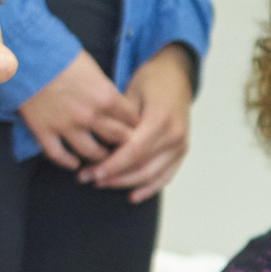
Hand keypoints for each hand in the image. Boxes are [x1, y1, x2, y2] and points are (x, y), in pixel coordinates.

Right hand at [17, 54, 137, 174]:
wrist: (27, 54)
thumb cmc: (61, 55)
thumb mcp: (93, 68)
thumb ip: (105, 89)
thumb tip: (114, 103)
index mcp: (106, 97)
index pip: (132, 119)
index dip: (134, 123)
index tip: (133, 125)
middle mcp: (90, 116)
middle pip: (117, 139)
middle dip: (123, 141)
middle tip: (123, 144)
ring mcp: (66, 126)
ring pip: (91, 153)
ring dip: (100, 157)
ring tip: (102, 157)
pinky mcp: (44, 131)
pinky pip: (59, 155)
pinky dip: (68, 162)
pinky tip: (74, 164)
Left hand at [84, 48, 193, 199]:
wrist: (177, 75)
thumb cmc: (150, 80)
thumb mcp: (131, 91)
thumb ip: (119, 120)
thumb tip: (101, 145)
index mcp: (160, 119)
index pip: (134, 151)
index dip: (112, 166)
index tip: (91, 172)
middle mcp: (174, 135)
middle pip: (142, 167)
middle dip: (113, 177)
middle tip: (89, 179)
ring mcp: (180, 145)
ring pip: (152, 175)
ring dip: (126, 184)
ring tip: (103, 184)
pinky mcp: (182, 150)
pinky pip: (166, 176)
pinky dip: (150, 188)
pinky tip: (132, 196)